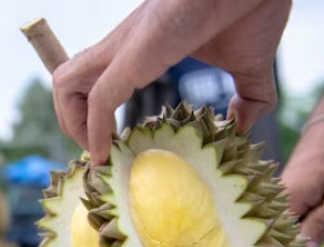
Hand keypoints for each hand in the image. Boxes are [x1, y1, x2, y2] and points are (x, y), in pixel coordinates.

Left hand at [52, 0, 290, 164]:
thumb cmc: (256, 8)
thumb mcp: (249, 66)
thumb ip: (247, 99)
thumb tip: (242, 125)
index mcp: (142, 45)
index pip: (94, 77)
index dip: (92, 114)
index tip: (112, 146)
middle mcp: (124, 44)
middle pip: (68, 81)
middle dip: (73, 121)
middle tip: (99, 151)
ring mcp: (125, 48)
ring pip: (67, 85)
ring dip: (75, 126)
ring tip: (99, 154)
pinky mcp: (134, 57)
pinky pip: (99, 99)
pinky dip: (95, 132)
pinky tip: (106, 155)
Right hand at [280, 119, 323, 246]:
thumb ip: (322, 225)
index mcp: (286, 202)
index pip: (280, 243)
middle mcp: (274, 201)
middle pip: (288, 238)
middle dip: (312, 239)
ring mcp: (278, 199)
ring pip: (296, 228)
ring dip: (317, 225)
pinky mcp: (286, 196)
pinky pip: (298, 217)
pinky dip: (315, 216)